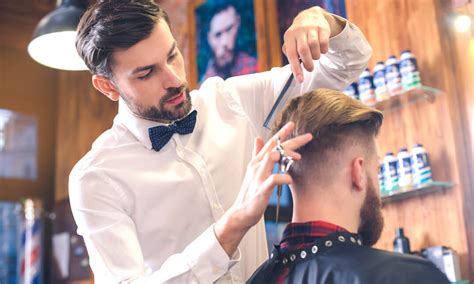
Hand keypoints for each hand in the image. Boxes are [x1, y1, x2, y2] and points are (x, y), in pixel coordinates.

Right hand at [214, 122, 312, 255]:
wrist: (241, 213)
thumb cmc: (250, 193)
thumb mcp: (253, 170)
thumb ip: (257, 154)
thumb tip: (259, 138)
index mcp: (257, 161)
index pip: (270, 143)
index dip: (281, 133)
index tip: (292, 124)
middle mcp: (257, 166)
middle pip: (275, 148)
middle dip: (292, 140)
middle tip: (308, 136)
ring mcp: (258, 177)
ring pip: (271, 158)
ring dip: (285, 155)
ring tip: (298, 157)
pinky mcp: (261, 189)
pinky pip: (273, 179)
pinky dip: (283, 177)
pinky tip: (290, 179)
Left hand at [282, 6, 344, 82]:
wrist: (310, 17)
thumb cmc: (299, 36)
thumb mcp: (291, 43)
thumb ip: (291, 56)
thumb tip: (294, 71)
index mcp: (289, 36)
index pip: (292, 54)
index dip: (296, 69)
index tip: (300, 80)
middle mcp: (299, 31)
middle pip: (303, 50)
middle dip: (308, 63)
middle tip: (310, 69)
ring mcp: (311, 28)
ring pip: (314, 46)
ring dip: (316, 57)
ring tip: (315, 57)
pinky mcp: (322, 28)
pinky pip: (324, 43)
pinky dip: (324, 50)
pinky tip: (321, 50)